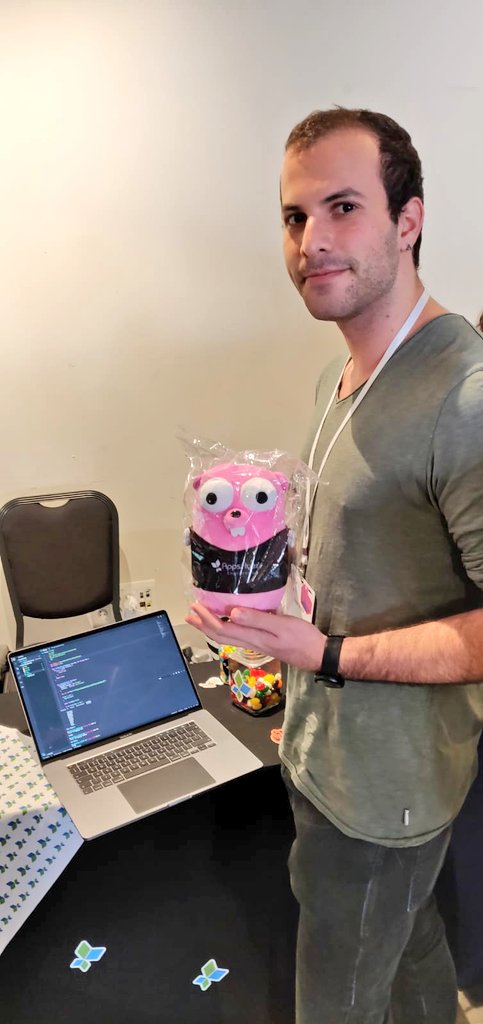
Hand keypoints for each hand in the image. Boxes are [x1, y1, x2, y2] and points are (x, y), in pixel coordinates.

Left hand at [186, 602, 324, 671]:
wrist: (318, 654)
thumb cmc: (302, 639)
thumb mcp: (281, 626)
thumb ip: (257, 619)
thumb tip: (232, 613)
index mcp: (253, 637)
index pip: (222, 629)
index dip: (206, 619)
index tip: (195, 607)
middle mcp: (251, 642)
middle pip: (221, 636)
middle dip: (203, 625)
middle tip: (190, 613)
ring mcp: (257, 644)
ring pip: (228, 637)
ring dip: (212, 627)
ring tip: (202, 618)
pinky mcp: (264, 642)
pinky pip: (238, 635)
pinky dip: (227, 627)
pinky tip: (230, 621)